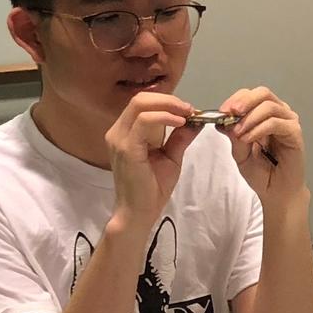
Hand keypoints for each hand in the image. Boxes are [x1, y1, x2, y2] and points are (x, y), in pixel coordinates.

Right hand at [104, 92, 199, 232]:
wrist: (140, 213)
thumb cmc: (152, 189)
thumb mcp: (171, 157)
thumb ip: (179, 137)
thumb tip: (195, 120)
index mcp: (126, 133)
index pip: (143, 104)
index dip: (167, 101)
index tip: (188, 110)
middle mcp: (118, 132)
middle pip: (140, 99)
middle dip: (168, 99)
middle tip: (189, 108)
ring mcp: (119, 139)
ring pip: (140, 104)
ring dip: (167, 105)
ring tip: (187, 114)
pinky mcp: (126, 147)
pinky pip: (144, 120)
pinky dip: (164, 117)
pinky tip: (179, 123)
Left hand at [219, 87, 307, 203]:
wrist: (275, 192)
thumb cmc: (260, 173)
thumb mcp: (239, 152)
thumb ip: (233, 135)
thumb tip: (221, 121)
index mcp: (264, 114)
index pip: (251, 95)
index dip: (236, 99)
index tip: (222, 111)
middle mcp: (279, 113)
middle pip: (263, 93)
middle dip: (244, 102)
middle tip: (231, 113)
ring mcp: (288, 122)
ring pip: (269, 106)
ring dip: (249, 119)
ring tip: (239, 134)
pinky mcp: (295, 133)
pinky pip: (275, 123)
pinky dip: (259, 129)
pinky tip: (248, 139)